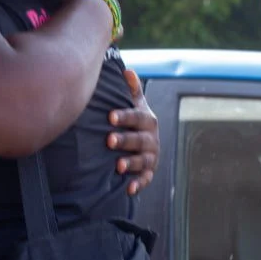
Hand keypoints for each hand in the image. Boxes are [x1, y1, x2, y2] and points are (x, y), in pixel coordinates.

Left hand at [107, 69, 158, 195]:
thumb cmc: (135, 120)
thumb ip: (132, 90)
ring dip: (132, 163)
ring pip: (143, 160)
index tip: (110, 116)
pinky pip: (146, 179)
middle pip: (139, 139)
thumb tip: (127, 70)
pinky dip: (139, 184)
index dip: (124, 116)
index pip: (136, 117)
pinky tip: (129, 189)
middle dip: (125, 140)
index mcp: (147, 120)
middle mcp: (151, 138)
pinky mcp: (149, 171)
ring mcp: (151, 155)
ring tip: (118, 166)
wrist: (145, 141)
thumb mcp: (136, 105)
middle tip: (109, 141)